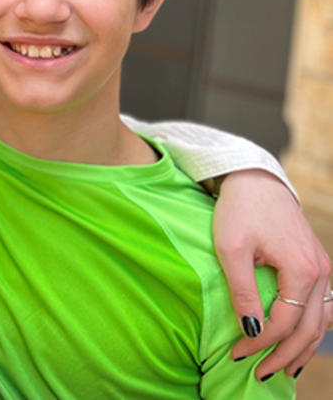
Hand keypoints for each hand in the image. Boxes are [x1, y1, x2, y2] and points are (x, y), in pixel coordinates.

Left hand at [214, 169, 331, 378]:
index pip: (285, 322)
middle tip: (259, 373)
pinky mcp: (317, 265)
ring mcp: (323, 269)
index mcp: (301, 269)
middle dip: (284, 355)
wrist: (255, 181)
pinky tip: (297, 344)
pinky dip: (311, 330)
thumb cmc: (239, 211)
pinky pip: (322, 307)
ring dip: (302, 348)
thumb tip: (250, 329)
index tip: (236, 354)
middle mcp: (321, 272)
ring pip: (322, 322)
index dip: (261, 343)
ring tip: (281, 369)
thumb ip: (242, 290)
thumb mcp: (230, 249)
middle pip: (309, 329)